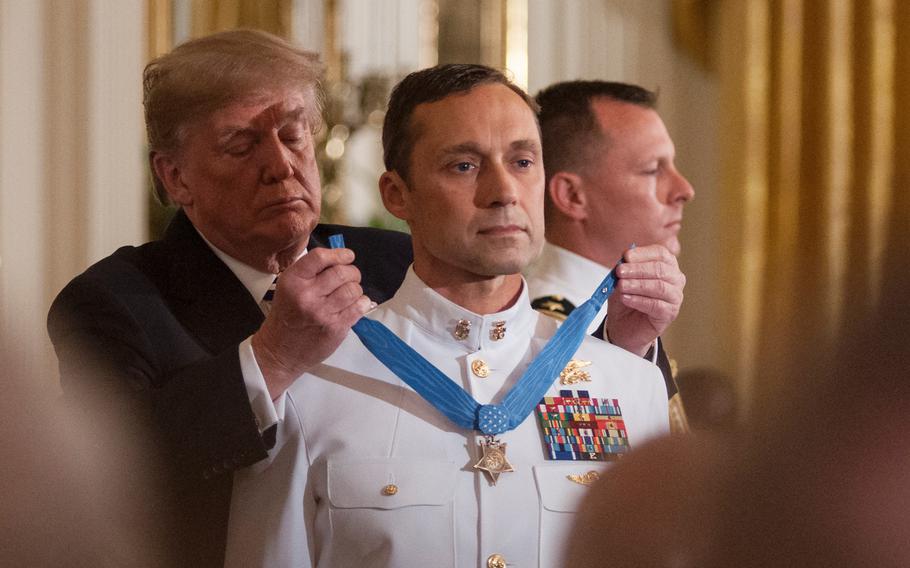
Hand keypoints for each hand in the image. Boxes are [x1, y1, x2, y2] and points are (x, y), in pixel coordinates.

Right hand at [251, 247, 372, 397]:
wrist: (280, 351)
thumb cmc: (287, 316)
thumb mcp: (288, 287)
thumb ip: (310, 272)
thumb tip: (340, 260)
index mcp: (293, 281)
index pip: (320, 257)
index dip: (339, 254)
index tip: (348, 256)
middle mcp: (307, 295)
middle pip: (342, 273)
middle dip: (352, 272)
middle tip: (351, 277)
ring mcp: (322, 313)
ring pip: (353, 289)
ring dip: (356, 289)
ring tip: (350, 293)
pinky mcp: (335, 328)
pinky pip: (358, 307)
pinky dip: (361, 303)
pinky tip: (354, 304)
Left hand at [606, 244, 684, 356]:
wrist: (623, 324)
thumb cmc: (626, 298)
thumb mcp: (621, 279)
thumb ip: (625, 268)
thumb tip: (625, 258)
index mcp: (666, 264)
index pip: (660, 253)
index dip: (642, 254)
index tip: (626, 257)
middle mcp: (675, 279)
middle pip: (660, 269)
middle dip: (637, 269)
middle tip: (619, 271)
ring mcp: (675, 296)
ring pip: (659, 287)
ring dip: (637, 285)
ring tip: (621, 286)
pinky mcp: (670, 313)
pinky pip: (656, 305)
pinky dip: (639, 300)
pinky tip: (626, 298)